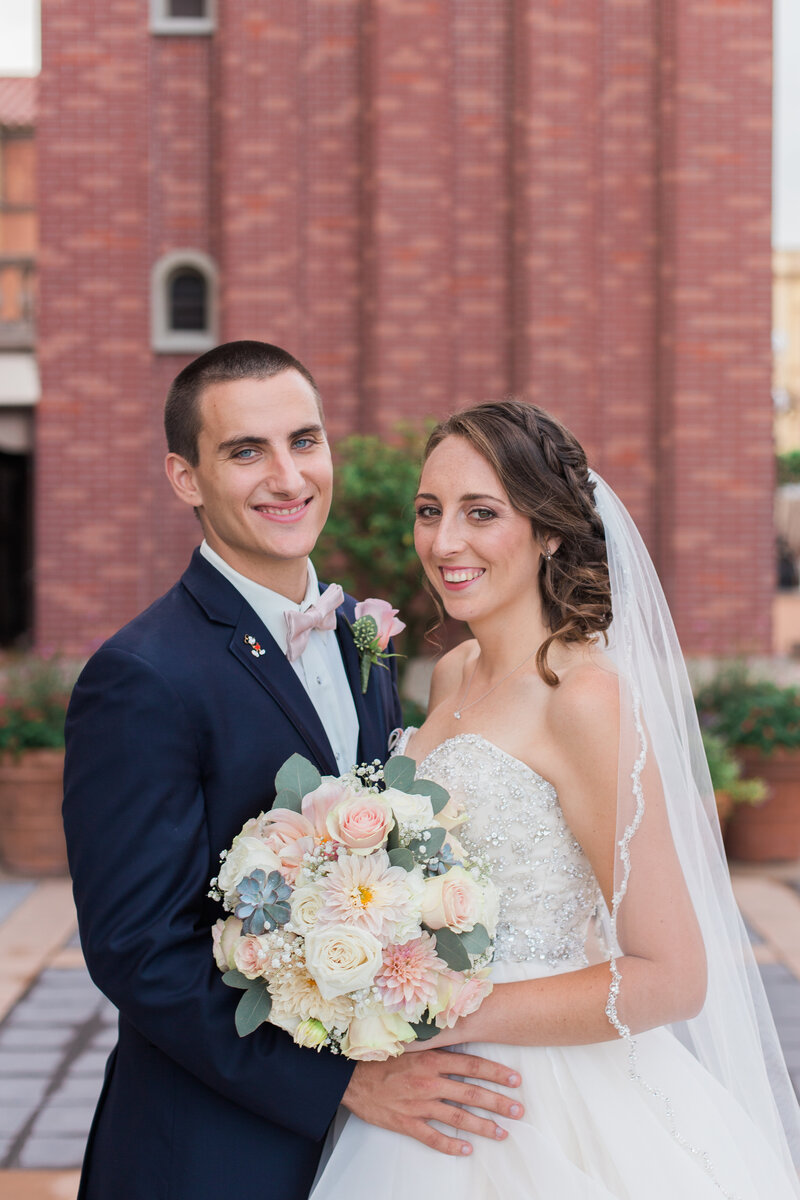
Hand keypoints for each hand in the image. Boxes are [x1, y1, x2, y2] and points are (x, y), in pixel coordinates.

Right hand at [341, 1048, 523, 1156]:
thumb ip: (437, 1048)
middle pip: (471, 1093)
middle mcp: (429, 1082)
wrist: (350, 1076)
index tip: (515, 1080)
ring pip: (457, 1117)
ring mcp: (418, 1104)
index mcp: (431, 1059)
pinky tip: (466, 1150)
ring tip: (501, 1132)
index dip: (496, 1073)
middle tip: (518, 1110)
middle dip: (498, 1102)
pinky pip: (433, 1137)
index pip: (472, 1065)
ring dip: (482, 1126)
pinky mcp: (406, 1122)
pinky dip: (450, 1146)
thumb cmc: (382, 1058)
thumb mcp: (412, 1046)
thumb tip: (462, 1042)